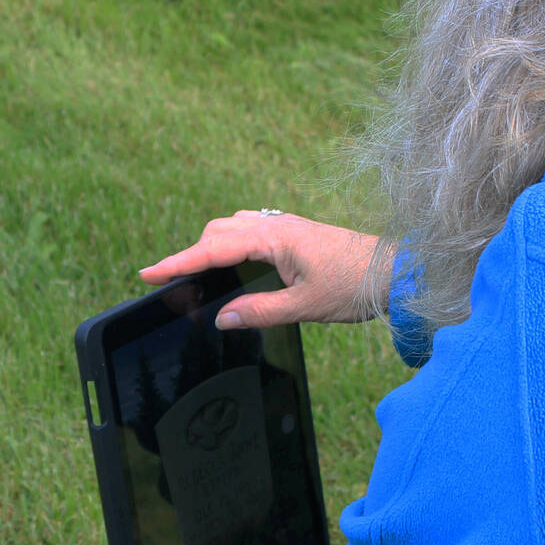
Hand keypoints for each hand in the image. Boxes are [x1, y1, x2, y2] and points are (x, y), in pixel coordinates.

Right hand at [140, 212, 382, 328]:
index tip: (148, 272)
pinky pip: (251, 232)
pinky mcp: (296, 234)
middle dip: (191, 254)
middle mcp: (276, 226)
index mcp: (273, 239)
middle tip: (170, 281)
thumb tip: (222, 318)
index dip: (177, 262)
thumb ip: (260, 312)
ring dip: (212, 247)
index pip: (212, 249)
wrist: (396, 271)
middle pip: (217, 233)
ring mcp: (286, 227)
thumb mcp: (305, 306)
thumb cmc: (355, 285)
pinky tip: (234, 264)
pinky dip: (232, 245)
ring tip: (197, 274)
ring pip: (233, 229)